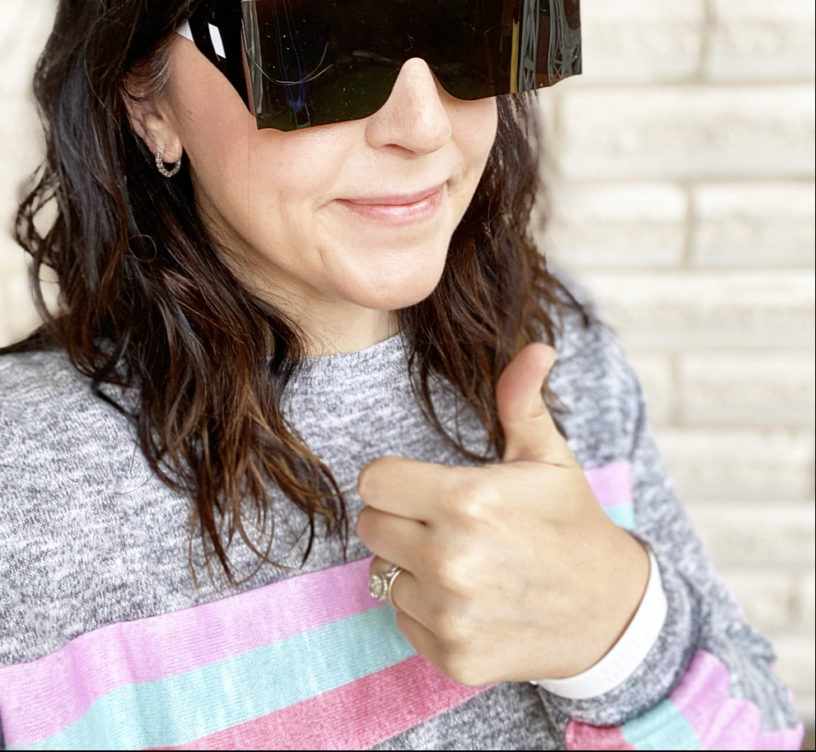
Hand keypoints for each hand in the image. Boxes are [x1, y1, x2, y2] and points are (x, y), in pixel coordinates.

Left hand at [355, 343, 648, 686]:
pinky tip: (467, 598)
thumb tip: (537, 347)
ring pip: (383, 574)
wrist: (609, 614)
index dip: (395, 478)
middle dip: (398, 518)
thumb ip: (523, 400)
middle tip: (442, 520)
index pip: (374, 481)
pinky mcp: (451, 656)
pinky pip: (402, 618)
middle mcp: (452, 559)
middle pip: (371, 526)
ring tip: (461, 561)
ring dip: (411, 566)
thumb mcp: (549, 457)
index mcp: (468, 500)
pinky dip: (424, 609)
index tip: (422, 484)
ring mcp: (450, 614)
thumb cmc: (570, 523)